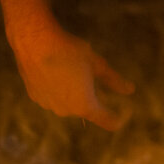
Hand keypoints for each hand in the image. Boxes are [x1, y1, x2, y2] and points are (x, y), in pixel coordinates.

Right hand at [9, 21, 134, 129]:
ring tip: (71, 70)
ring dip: (72, 93)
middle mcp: (65, 111)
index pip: (106, 120)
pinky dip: (57, 89)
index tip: (121, 115)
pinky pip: (52, 97)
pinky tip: (56, 71)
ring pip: (67, 103)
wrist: (34, 43)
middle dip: (92, 97)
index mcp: (84, 106)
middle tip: (92, 76)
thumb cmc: (69, 51)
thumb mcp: (96, 64)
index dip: (116, 119)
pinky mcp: (35, 97)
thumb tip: (130, 90)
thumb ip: (113, 80)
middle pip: (85, 109)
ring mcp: (48, 105)